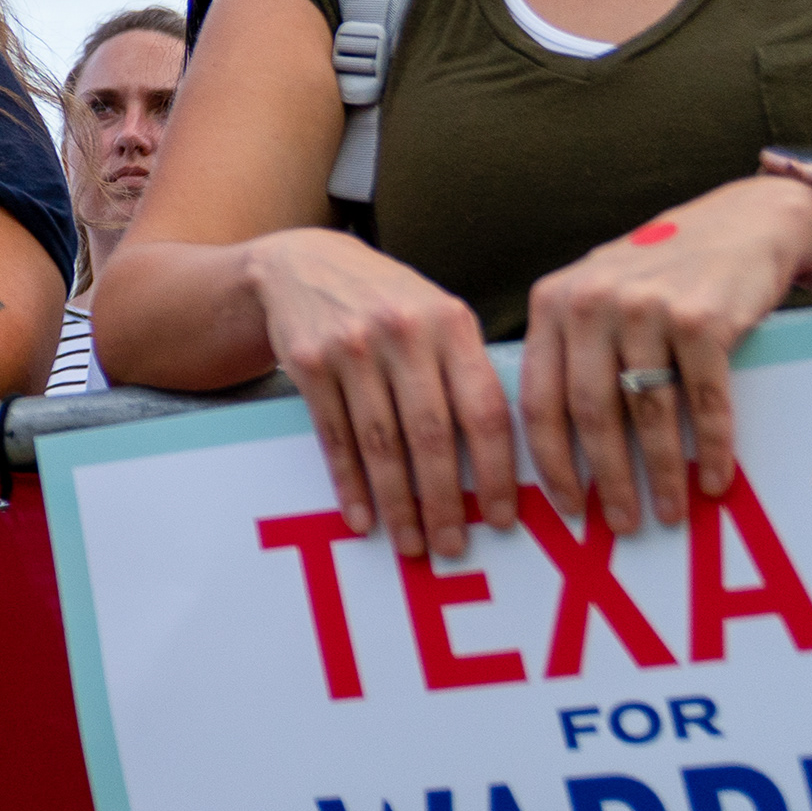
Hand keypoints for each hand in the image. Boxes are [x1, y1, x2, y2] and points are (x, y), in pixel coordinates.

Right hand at [244, 227, 519, 561]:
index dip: (495, 471)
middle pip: (430, 436)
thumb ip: (469, 370)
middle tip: (451, 547)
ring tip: (410, 543)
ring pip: (381, 444)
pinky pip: (335, 436)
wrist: (304, 264)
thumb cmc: (389, 301)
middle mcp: (404, 333)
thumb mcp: (438, 315)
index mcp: (451, 324)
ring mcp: (352, 348)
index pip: (483, 410)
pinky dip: (349, 483)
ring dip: (397, 503)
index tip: (501, 518)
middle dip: (442, 501)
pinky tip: (361, 516)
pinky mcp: (309, 363)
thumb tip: (507, 454)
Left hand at [518, 177, 811, 536]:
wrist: (742, 223)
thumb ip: (566, 351)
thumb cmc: (658, 275)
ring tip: (668, 513)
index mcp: (552, 304)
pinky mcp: (703, 318)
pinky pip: (704, 402)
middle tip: (618, 525)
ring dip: (659, 474)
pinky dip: (710, 449)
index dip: (548, 462)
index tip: (564, 508)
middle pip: (589, 415)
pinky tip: (713, 481)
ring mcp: (648, 308)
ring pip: (646, 414)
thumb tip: (541, 448)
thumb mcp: (594, 296)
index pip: (536, 399)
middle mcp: (592, 302)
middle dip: (605, 480)